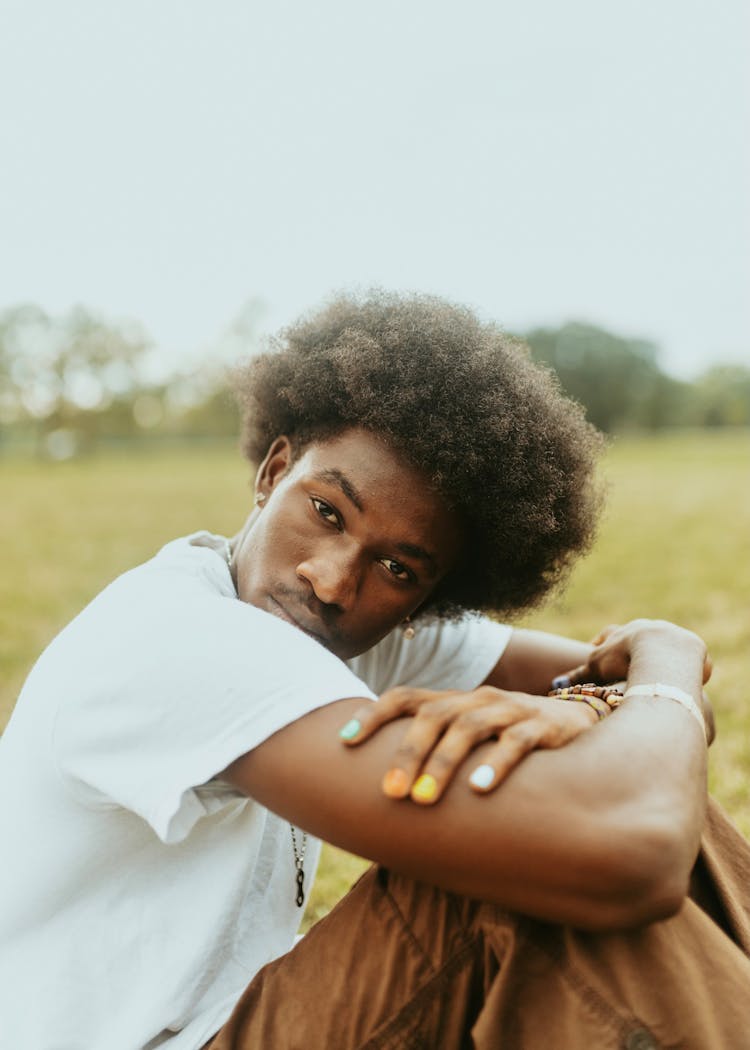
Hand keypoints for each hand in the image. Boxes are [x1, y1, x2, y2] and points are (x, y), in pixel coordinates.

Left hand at [339, 685, 597, 803]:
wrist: (584, 722)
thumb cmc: (512, 740)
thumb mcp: (474, 740)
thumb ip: (437, 753)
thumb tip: (379, 792)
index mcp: (455, 702)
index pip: (405, 698)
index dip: (372, 715)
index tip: (344, 743)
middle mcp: (478, 700)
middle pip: (433, 716)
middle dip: (407, 754)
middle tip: (390, 794)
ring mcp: (511, 710)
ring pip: (469, 728)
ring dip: (442, 763)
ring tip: (424, 799)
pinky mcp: (544, 727)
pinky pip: (517, 743)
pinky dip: (497, 764)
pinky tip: (480, 789)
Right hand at [553, 619, 712, 688]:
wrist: (662, 648)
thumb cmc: (624, 657)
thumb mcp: (596, 667)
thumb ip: (578, 676)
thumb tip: (555, 686)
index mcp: (625, 630)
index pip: (611, 635)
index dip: (605, 645)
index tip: (602, 654)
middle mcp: (648, 627)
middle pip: (639, 638)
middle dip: (636, 651)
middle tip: (632, 667)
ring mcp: (671, 634)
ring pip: (664, 646)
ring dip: (660, 660)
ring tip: (658, 678)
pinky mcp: (691, 646)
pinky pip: (686, 658)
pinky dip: (681, 670)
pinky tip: (679, 683)